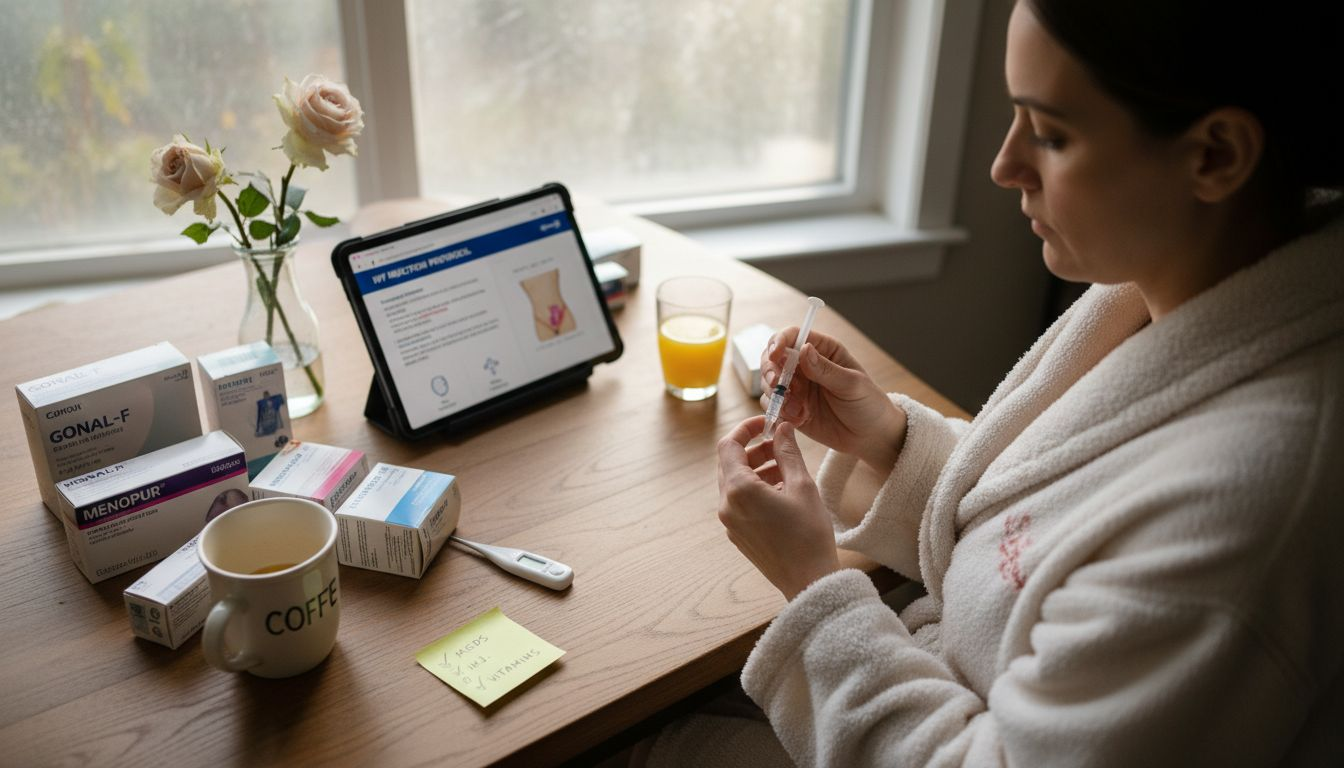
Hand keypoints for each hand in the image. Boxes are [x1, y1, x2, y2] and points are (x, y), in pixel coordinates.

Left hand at [716, 417, 840, 600]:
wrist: (808, 581)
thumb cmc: (809, 534)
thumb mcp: (802, 486)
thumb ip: (788, 452)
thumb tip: (781, 427)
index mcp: (739, 490)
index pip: (728, 445)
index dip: (746, 429)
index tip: (766, 424)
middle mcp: (727, 505)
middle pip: (730, 463)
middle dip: (754, 450)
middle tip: (780, 446)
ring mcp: (730, 522)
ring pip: (735, 483)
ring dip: (757, 469)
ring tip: (787, 470)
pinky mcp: (738, 534)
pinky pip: (740, 502)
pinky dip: (756, 489)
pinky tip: (782, 492)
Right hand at [761, 328, 905, 473]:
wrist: (870, 437)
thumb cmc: (868, 404)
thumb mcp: (852, 385)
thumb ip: (826, 369)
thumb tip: (804, 349)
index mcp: (823, 350)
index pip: (793, 336)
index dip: (779, 342)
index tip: (775, 355)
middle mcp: (806, 365)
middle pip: (773, 358)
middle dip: (771, 371)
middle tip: (778, 385)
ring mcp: (797, 387)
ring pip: (769, 383)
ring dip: (777, 395)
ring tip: (799, 409)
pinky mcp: (791, 408)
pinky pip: (773, 406)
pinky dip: (780, 412)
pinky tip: (801, 419)